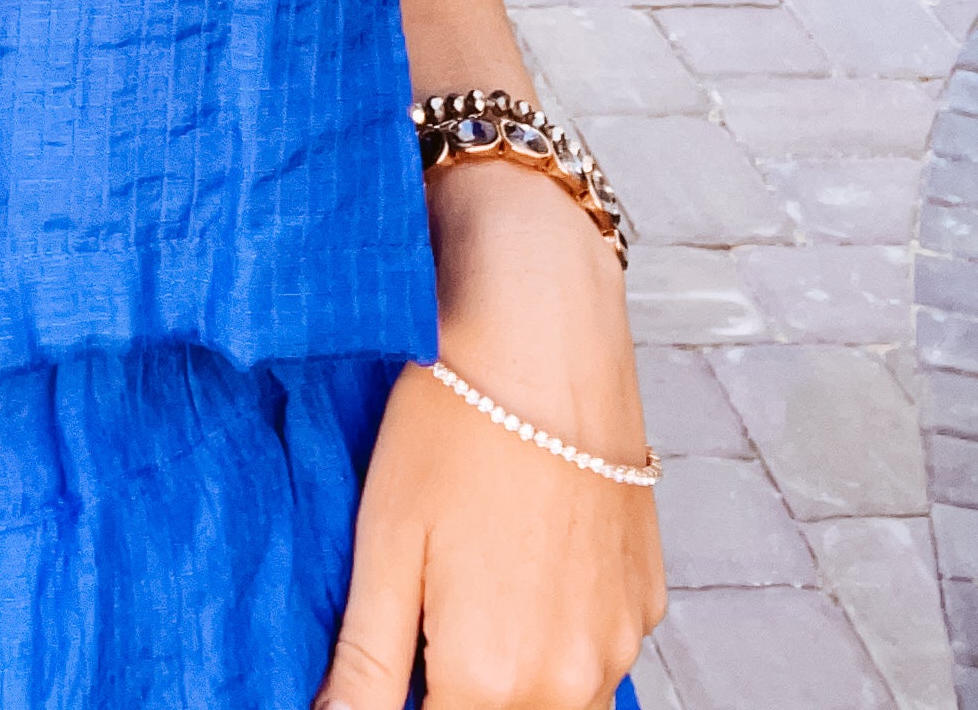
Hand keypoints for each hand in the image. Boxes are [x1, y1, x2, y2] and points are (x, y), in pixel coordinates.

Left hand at [318, 166, 665, 709]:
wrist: (544, 336)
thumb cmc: (452, 425)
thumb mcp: (383, 545)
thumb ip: (363, 664)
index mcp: (492, 680)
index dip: (401, 701)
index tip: (390, 661)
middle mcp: (570, 681)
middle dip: (457, 688)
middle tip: (426, 616)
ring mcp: (618, 643)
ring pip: (557, 703)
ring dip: (511, 675)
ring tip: (472, 585)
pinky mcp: (646, 602)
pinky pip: (598, 655)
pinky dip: (559, 636)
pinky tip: (523, 563)